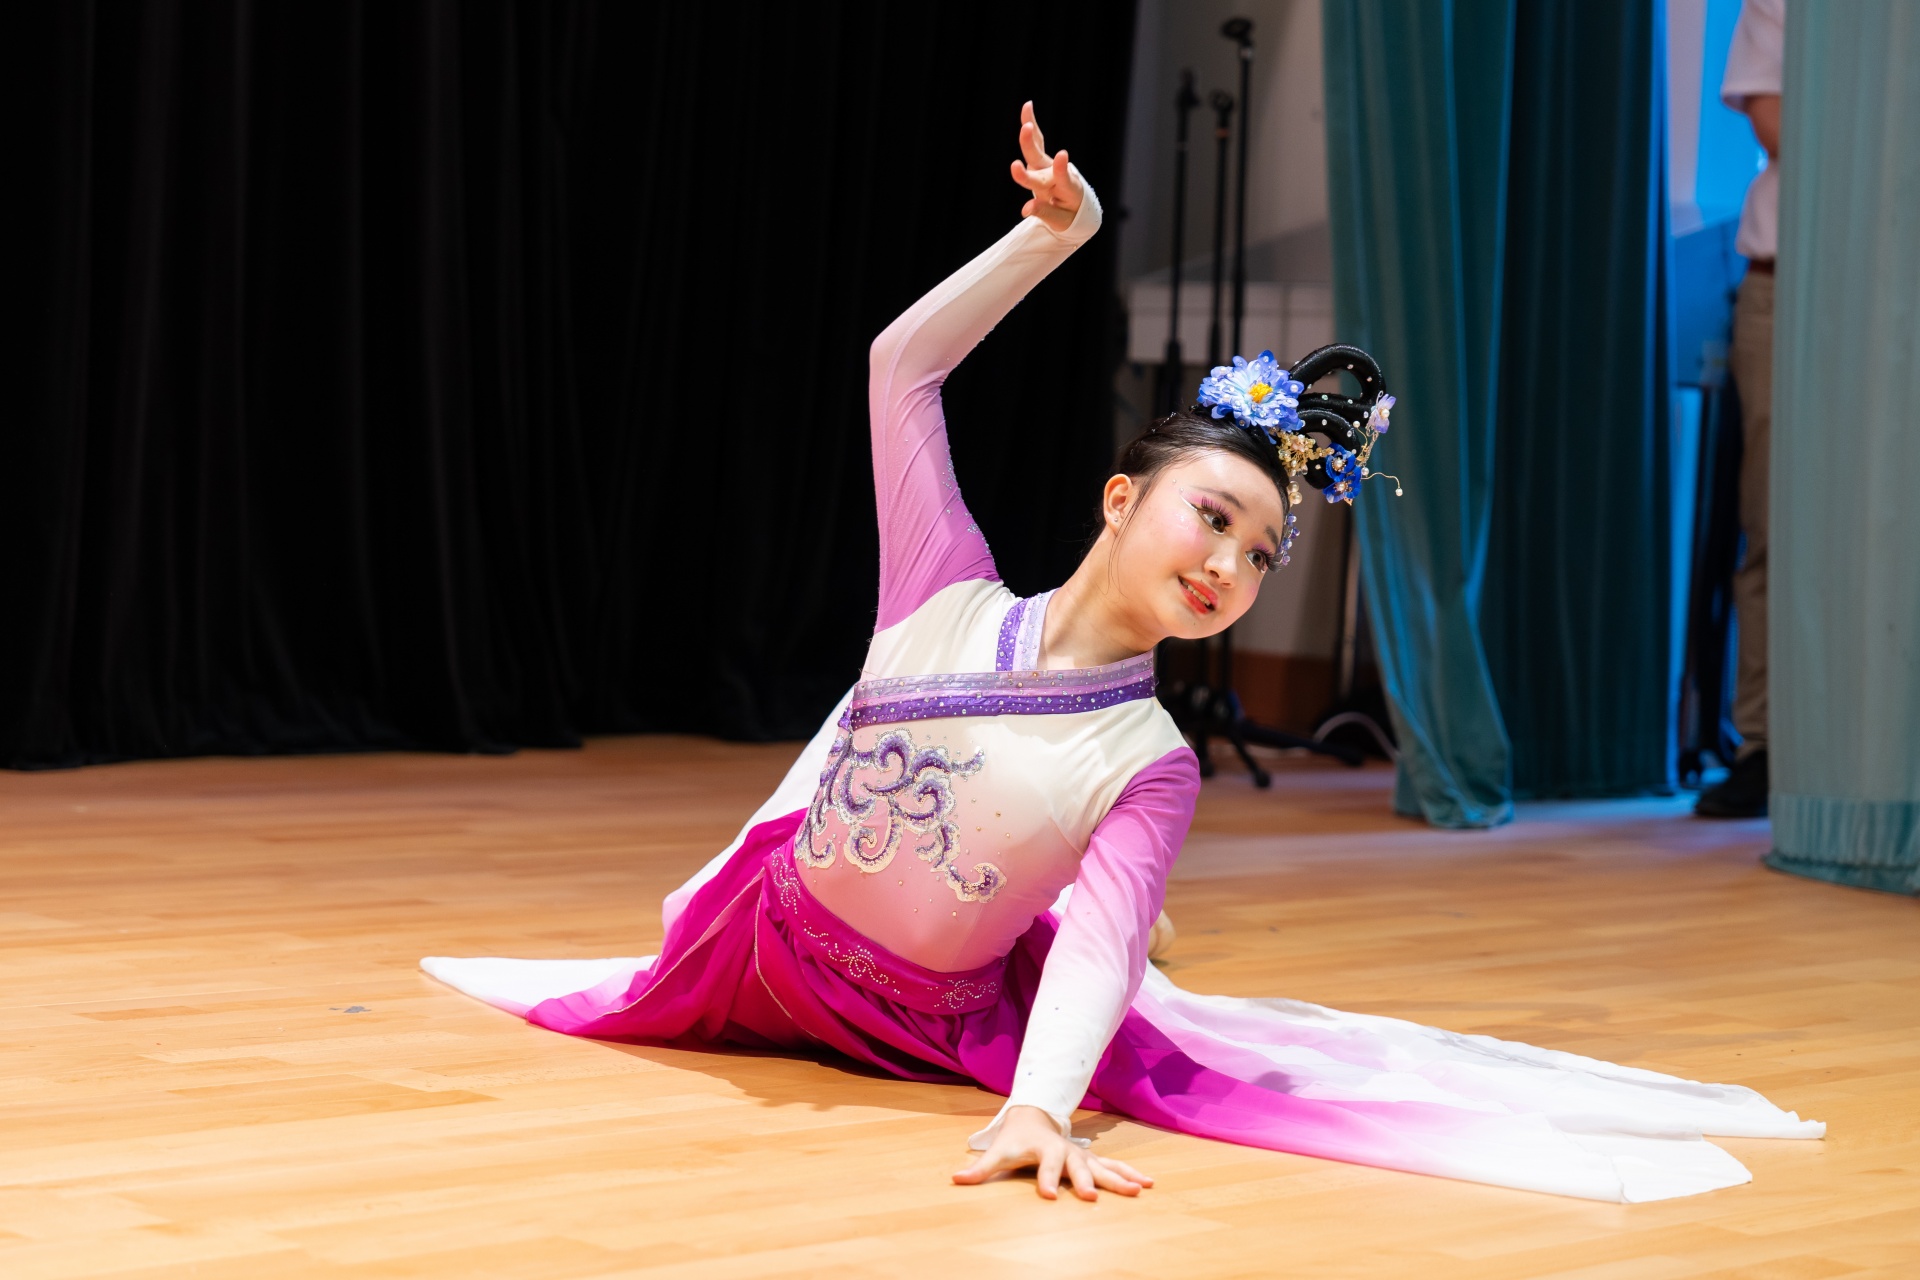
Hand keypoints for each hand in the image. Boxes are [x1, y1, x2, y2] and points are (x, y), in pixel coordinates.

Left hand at [952, 1104, 1152, 1200]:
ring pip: (1103, 1166)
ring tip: (1140, 1189)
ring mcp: (1081, 1154)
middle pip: (1078, 1166)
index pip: (1045, 1165)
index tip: (1047, 1196)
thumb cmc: (1015, 1138)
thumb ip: (980, 1167)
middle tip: (1091, 1197)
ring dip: (1121, 1177)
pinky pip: (1113, 1167)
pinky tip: (1147, 1184)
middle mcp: (1066, 1150)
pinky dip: (1129, 1173)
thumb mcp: (998, 1150)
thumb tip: (956, 1179)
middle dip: (1086, 1181)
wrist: (1034, 1114)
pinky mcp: (1091, 1159)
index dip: (1045, 1179)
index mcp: (1045, 1148)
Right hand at [1009, 101, 1084, 231]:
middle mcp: (1056, 174)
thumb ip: (1044, 212)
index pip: (1064, 178)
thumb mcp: (1060, 220)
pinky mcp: (1042, 162)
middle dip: (1030, 145)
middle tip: (1026, 129)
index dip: (1062, 168)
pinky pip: (1037, 142)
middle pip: (1041, 160)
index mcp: (1068, 189)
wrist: (1076, 207)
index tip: (1062, 155)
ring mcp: (1048, 166)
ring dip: (1030, 129)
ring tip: (1026, 110)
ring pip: (1037, 146)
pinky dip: (1031, 125)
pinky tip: (1027, 106)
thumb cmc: (1069, 216)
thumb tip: (1025, 209)